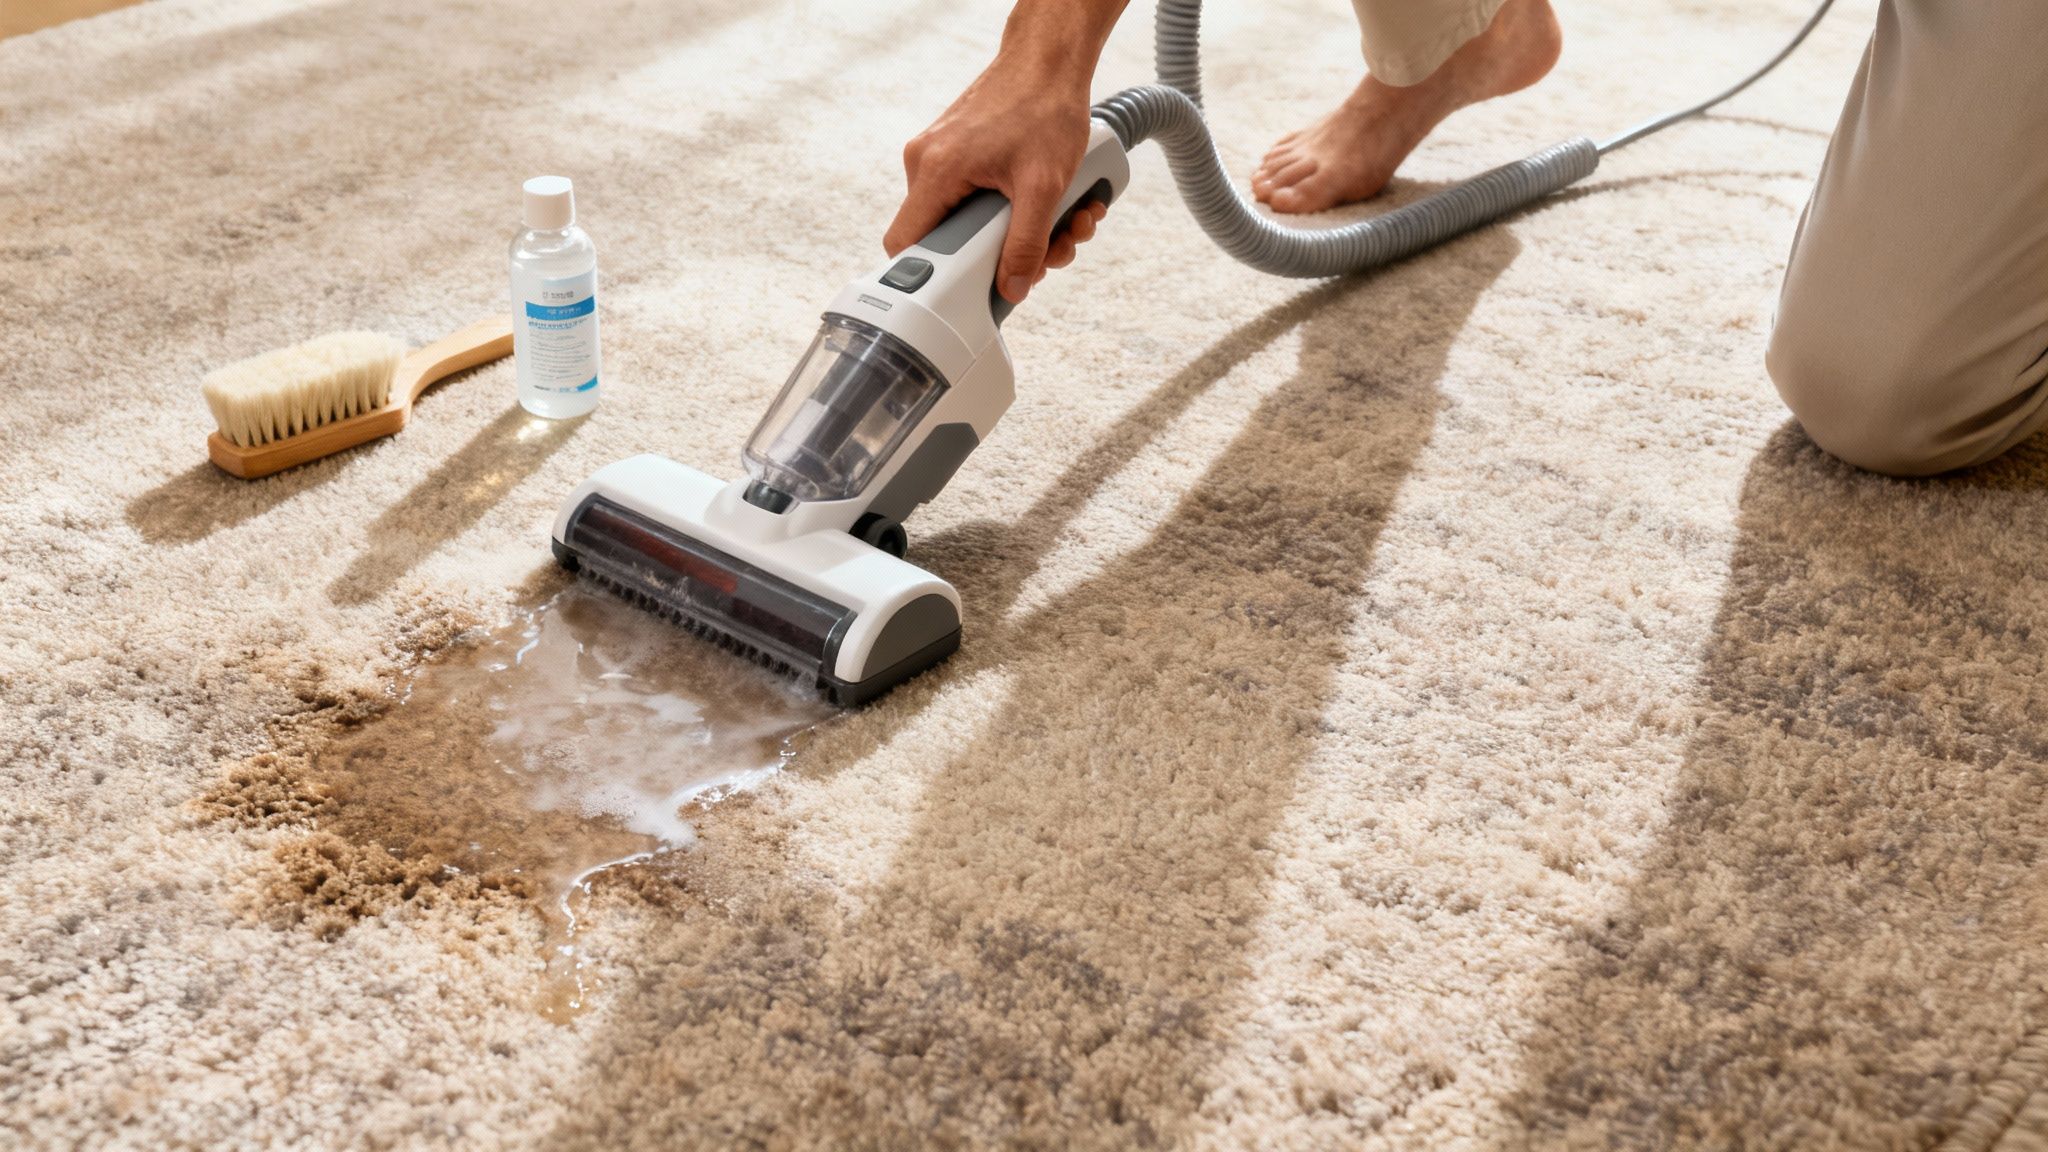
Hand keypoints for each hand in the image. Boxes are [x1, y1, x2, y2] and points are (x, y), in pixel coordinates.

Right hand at [883, 57, 1109, 305]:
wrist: (1049, 58)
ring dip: (1026, 233)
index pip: (905, 244)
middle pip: (947, 239)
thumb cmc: (1044, 106)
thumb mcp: (1043, 186)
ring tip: (1069, 221)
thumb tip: (1012, 288)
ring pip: (972, 222)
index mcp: (934, 172)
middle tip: (1050, 251)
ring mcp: (942, 157)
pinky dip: (1020, 208)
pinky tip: (1061, 203)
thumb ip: (1025, 244)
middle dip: (1004, 255)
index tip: (966, 289)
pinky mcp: (961, 153)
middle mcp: (927, 164)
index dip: (930, 277)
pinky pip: (980, 198)